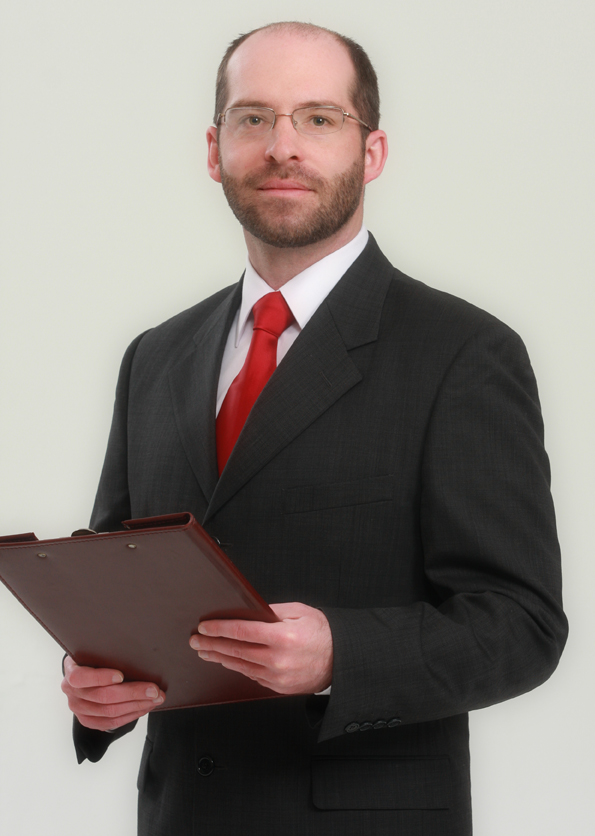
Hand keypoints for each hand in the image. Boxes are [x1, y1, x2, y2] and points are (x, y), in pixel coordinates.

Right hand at [61, 656, 165, 730]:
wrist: (83, 671)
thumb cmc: (94, 658)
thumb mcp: (95, 651)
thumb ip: (107, 654)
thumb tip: (134, 654)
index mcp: (71, 673)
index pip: (81, 677)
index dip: (101, 677)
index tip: (121, 675)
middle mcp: (72, 694)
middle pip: (103, 697)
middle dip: (133, 693)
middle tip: (154, 690)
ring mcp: (79, 710)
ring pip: (110, 712)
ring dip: (137, 706)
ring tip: (156, 699)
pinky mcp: (88, 721)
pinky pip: (111, 723)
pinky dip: (131, 715)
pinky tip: (144, 708)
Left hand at [189, 602, 332, 694]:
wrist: (340, 660)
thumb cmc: (322, 634)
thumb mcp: (300, 612)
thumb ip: (273, 611)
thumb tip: (249, 610)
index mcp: (283, 637)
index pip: (242, 631)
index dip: (220, 628)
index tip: (205, 626)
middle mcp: (278, 660)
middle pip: (236, 651)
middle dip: (212, 644)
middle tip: (196, 640)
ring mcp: (277, 677)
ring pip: (240, 666)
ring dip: (220, 658)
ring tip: (205, 651)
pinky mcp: (278, 688)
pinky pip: (252, 676)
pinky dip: (238, 667)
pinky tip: (228, 661)